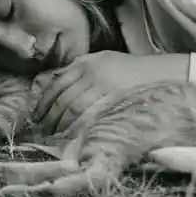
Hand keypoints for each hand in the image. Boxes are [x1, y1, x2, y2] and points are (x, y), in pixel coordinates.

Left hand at [33, 51, 185, 136]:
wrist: (159, 72)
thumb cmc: (131, 70)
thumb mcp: (103, 61)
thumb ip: (82, 71)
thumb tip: (58, 87)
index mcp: (84, 62)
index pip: (56, 82)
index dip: (44, 101)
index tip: (37, 115)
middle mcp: (89, 70)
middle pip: (61, 97)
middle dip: (49, 116)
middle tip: (42, 130)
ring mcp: (100, 83)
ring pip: (71, 107)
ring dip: (60, 123)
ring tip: (54, 135)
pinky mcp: (110, 96)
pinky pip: (88, 113)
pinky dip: (76, 124)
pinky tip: (71, 133)